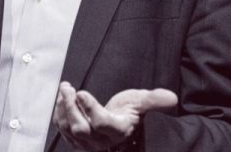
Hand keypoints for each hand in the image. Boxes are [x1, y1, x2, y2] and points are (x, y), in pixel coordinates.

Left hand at [53, 81, 177, 150]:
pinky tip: (62, 100)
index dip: (90, 108)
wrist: (120, 122)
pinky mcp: (77, 142)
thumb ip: (153, 100)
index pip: (101, 123)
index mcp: (118, 130)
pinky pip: (63, 130)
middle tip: (67, 87)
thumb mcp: (141, 102)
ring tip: (64, 90)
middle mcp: (102, 141)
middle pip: (80, 128)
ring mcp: (88, 143)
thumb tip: (171, 97)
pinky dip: (59, 114)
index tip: (82, 91)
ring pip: (69, 129)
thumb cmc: (130, 110)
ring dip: (62, 108)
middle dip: (70, 106)